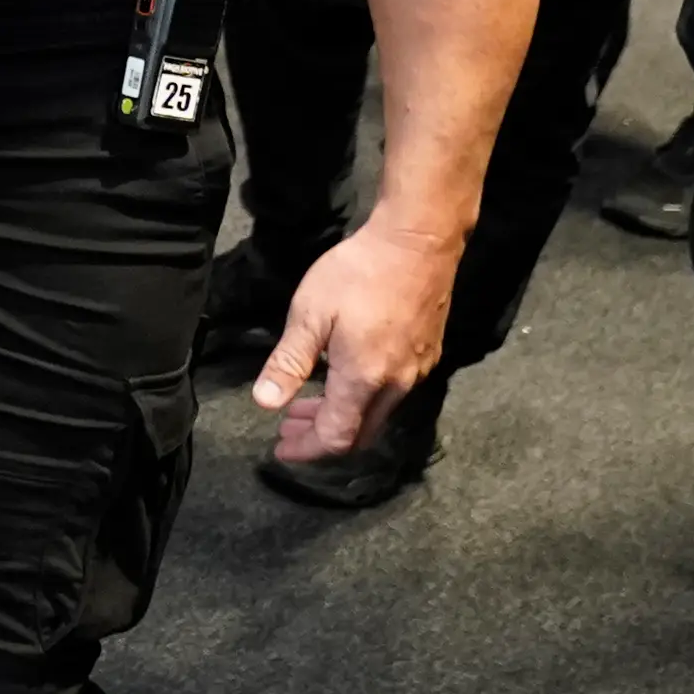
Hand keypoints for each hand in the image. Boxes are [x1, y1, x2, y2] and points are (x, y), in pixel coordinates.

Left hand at [256, 214, 457, 457]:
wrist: (419, 242)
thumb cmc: (358, 273)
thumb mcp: (309, 314)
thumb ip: (288, 362)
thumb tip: (265, 403)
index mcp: (365, 379)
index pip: (336, 437)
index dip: (307, 449)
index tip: (280, 450)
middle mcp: (397, 384)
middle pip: (360, 433)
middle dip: (321, 437)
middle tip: (288, 428)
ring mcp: (418, 370)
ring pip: (378, 414)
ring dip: (341, 416)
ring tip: (305, 404)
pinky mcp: (428, 353)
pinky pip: (392, 394)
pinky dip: (362, 399)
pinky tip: (340, 378)